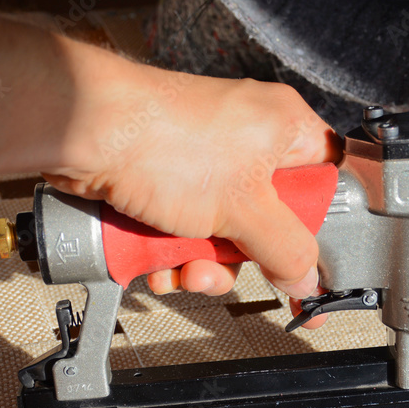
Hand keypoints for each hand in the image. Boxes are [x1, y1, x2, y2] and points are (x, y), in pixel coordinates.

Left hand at [40, 42, 340, 309]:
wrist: (84, 132)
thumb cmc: (164, 140)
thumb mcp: (244, 208)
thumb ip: (284, 248)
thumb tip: (307, 277)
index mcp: (283, 129)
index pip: (324, 182)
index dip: (319, 229)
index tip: (306, 269)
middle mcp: (245, 141)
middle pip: (266, 221)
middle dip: (240, 258)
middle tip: (223, 267)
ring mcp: (201, 162)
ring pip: (220, 235)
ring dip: (200, 264)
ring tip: (181, 268)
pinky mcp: (164, 180)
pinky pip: (183, 231)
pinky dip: (170, 254)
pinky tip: (156, 263)